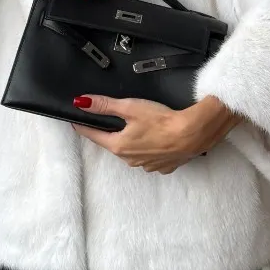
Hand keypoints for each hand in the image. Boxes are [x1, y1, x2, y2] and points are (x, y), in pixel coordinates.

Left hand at [71, 94, 244, 173]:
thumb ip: (105, 105)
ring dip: (131, 141)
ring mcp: (147, 165)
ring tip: (140, 127)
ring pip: (132, 151)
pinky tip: (157, 138)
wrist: (193, 134)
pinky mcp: (163, 166)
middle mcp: (130, 160)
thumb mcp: (130, 107)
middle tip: (112, 119)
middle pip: (113, 143)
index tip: (76, 120)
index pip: (93, 135)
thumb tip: (81, 103)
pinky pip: (149, 157)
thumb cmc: (161, 120)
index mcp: (119, 146)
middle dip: (111, 132)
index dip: (83, 126)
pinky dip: (149, 148)